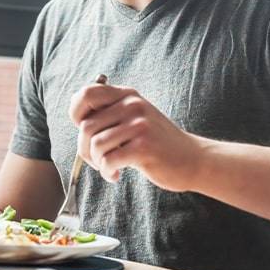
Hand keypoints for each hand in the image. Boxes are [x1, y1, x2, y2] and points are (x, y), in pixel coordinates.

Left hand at [68, 83, 206, 190]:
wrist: (193, 159)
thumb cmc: (157, 142)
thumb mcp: (135, 117)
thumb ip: (110, 111)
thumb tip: (76, 107)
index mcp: (127, 95)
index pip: (86, 94)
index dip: (76, 113)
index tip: (85, 132)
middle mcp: (132, 105)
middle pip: (86, 126)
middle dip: (85, 149)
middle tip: (97, 160)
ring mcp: (139, 125)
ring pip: (95, 144)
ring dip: (96, 162)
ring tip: (109, 168)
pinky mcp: (143, 147)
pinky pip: (108, 160)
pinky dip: (107, 172)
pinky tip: (116, 175)